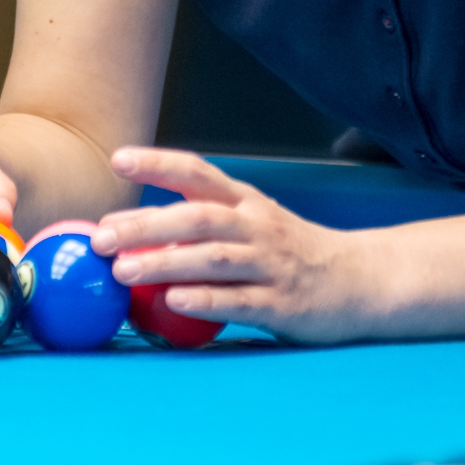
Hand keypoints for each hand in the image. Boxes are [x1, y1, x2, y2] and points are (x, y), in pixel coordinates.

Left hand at [91, 148, 384, 343]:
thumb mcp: (252, 225)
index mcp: (246, 202)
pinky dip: (206, 300)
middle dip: (147, 224)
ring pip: (213, 259)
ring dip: (165, 263)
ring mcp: (272, 265)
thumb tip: (127, 235)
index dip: (158, 163)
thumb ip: (199, 226)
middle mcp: (258, 227)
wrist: (361, 280)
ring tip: (123, 270)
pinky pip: (240, 301)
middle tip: (102, 236)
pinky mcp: (283, 304)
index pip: (198, 172)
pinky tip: (174, 303)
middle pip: (198, 218)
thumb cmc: (292, 253)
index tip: (118, 160)